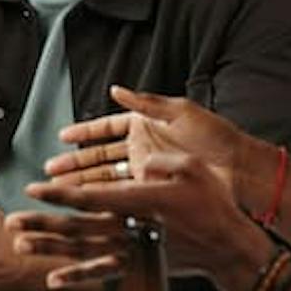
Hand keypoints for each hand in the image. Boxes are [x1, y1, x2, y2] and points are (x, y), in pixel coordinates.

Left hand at [24, 152, 273, 290]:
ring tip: (21, 244)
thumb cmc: (212, 206)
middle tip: (13, 221)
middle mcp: (131, 228)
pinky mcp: (137, 264)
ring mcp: (132, 250)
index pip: (92, 197)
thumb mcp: (192, 168)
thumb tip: (138, 165)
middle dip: (41, 224)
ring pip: (82, 250)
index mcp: (141, 202)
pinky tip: (54, 279)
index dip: (60, 194)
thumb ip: (160, 162)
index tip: (35, 189)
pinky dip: (77, 276)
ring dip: (50, 248)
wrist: (228, 247)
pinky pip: (101, 273)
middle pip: (77, 227)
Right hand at [42, 85, 248, 196]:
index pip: (107, 127)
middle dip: (75, 162)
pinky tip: (87, 200)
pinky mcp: (155, 190)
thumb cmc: (215, 136)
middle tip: (52, 170)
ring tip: (61, 187)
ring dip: (83, 181)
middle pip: (101, 156)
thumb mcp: (180, 111)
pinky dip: (104, 196)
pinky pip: (123, 193)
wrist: (238, 168)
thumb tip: (118, 90)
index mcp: (147, 125)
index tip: (64, 138)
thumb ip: (145, 103)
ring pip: (107, 176)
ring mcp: (148, 171)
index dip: (85, 133)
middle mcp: (144, 148)